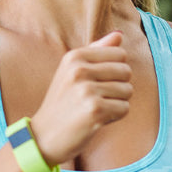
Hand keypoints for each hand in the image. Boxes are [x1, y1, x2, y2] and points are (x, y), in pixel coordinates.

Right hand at [31, 32, 131, 165]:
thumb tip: (119, 34)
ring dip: (117, 103)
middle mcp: (79, 70)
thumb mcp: (72, 71)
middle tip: (97, 98)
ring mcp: (86, 90)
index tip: (96, 82)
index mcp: (74, 57)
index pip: (119, 53)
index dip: (114, 70)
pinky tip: (97, 119)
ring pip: (128, 90)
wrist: (44, 136)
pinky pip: (124, 108)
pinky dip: (115, 117)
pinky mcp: (95, 110)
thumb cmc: (63, 102)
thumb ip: (97, 51)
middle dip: (118, 87)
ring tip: (95, 108)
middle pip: (126, 71)